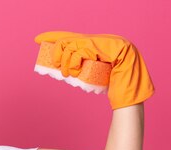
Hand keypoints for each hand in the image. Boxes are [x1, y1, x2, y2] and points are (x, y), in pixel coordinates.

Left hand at [34, 31, 153, 108]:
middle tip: (55, 65)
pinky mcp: (108, 47)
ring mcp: (105, 42)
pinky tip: (73, 71)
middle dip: (57, 50)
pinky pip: (82, 49)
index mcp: (97, 44)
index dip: (54, 36)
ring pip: (74, 44)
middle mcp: (101, 39)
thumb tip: (63, 74)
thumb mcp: (93, 77)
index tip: (37, 40)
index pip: (72, 36)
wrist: (133, 92)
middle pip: (70, 38)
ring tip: (66, 74)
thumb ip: (82, 72)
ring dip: (65, 60)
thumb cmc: (115, 88)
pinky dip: (74, 60)